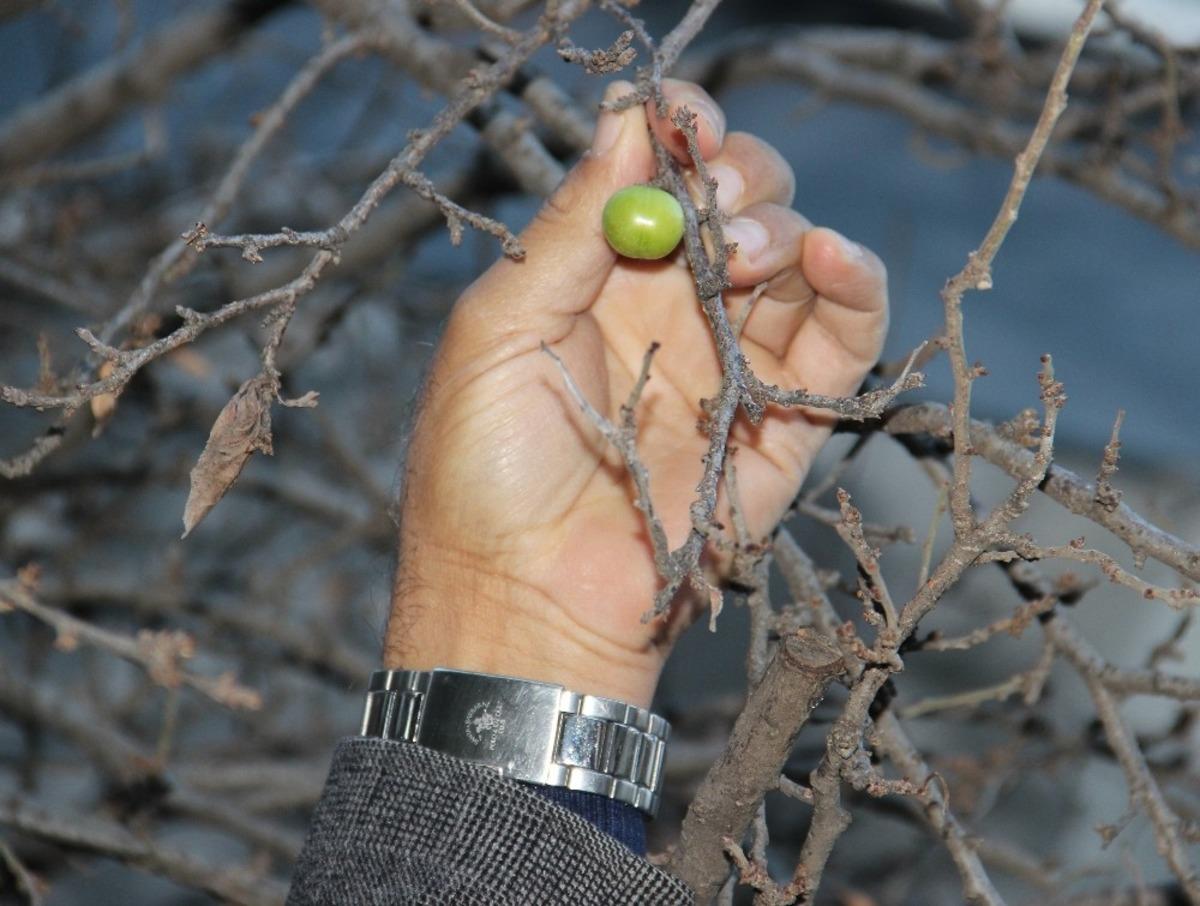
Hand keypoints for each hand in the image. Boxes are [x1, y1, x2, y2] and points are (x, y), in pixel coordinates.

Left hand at [387, 80, 888, 706]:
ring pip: (793, 260)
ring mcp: (729, 366)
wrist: (523, 607)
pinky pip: (843, 341)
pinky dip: (852, 286)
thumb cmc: (482, 475)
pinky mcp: (780, 423)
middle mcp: (667, 313)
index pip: (657, 181)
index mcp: (593, 282)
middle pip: (736, 205)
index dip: (678, 137)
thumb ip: (570, 227)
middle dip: (736, 179)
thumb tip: (628, 121)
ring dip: (783, 227)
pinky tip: (826, 258)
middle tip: (708, 200)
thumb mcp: (498, 331)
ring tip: (744, 252)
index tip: (682, 120)